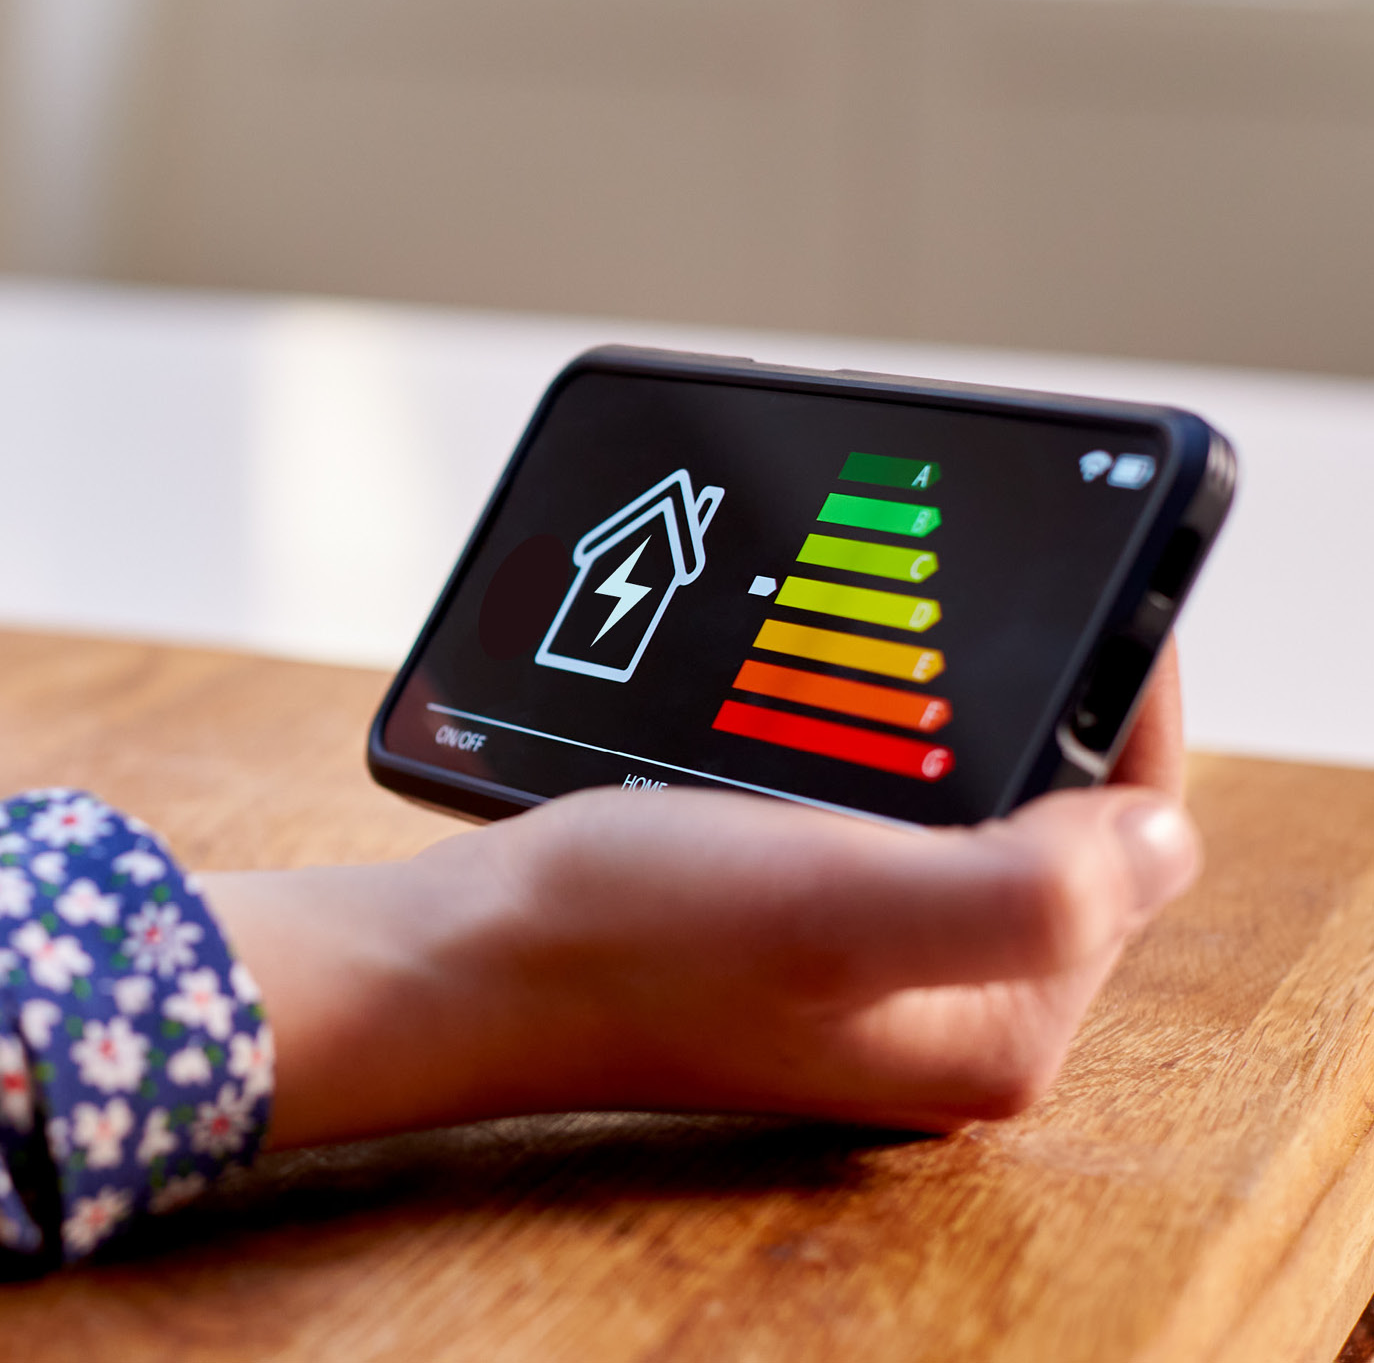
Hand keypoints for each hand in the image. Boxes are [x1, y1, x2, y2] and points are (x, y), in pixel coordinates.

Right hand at [208, 650, 1197, 1146]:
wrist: (453, 958)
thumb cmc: (621, 938)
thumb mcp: (839, 907)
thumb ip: (1031, 888)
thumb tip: (1160, 830)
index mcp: (990, 1027)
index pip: (1129, 842)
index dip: (1124, 703)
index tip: (1088, 587)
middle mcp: (938, 1009)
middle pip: (1053, 820)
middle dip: (1029, 700)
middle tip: (981, 592)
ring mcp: (861, 972)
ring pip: (962, 805)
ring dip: (945, 713)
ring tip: (902, 622)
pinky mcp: (790, 932)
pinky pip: (877, 811)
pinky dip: (866, 741)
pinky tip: (821, 693)